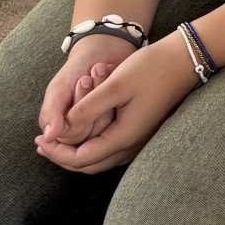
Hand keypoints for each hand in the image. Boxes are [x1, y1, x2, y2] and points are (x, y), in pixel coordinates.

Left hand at [35, 36, 198, 173]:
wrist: (185, 59)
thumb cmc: (151, 67)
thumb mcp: (115, 85)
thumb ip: (86, 109)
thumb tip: (60, 130)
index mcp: (124, 136)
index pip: (80, 158)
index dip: (56, 152)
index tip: (39, 140)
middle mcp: (132, 144)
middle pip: (89, 165)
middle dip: (62, 157)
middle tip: (42, 144)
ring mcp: (138, 139)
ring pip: (100, 159)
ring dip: (76, 152)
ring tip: (56, 139)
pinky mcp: (141, 131)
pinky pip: (110, 149)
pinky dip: (91, 145)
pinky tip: (82, 132)